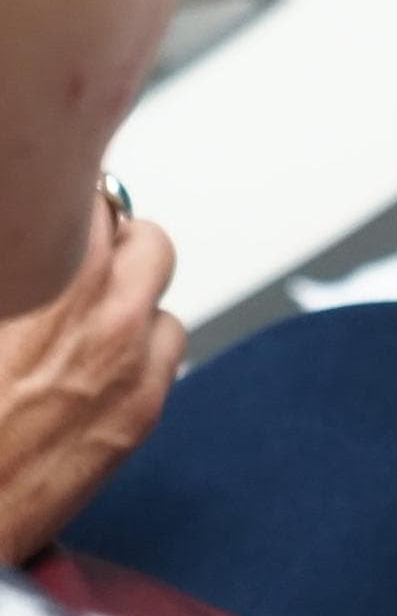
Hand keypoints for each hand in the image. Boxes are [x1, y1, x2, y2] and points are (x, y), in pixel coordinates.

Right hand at [0, 201, 185, 565]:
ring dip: (133, 298)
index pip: (90, 203)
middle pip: (148, 241)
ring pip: (161, 301)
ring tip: (85, 313)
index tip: (60, 204)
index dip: (74, 202)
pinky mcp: (142, 413)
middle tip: (81, 250)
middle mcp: (100, 319)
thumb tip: (31, 245)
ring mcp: (130, 368)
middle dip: (116, 240)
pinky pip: (163, 353)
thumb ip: (12, 270)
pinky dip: (139, 347)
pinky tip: (93, 362)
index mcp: (46, 283)